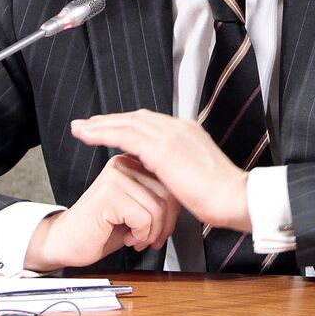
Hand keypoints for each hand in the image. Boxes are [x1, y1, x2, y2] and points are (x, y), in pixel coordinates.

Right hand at [24, 154, 178, 271]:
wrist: (66, 243)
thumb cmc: (102, 228)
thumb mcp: (137, 208)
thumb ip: (159, 197)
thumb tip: (185, 198)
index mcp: (133, 163)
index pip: (171, 182)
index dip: (173, 211)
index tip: (162, 227)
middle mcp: (124, 164)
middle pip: (168, 194)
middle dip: (166, 224)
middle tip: (151, 238)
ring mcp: (116, 177)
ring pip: (158, 207)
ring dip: (152, 232)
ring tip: (138, 239)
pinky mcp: (109, 194)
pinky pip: (144, 218)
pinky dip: (141, 235)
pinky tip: (128, 238)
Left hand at [70, 110, 250, 232]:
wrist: (233, 198)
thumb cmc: (221, 196)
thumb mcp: (197, 177)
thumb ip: (179, 170)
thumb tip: (165, 176)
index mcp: (189, 133)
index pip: (151, 123)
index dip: (127, 124)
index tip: (110, 129)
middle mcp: (180, 128)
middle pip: (136, 118)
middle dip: (110, 120)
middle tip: (88, 124)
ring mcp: (172, 135)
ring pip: (127, 122)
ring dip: (101, 124)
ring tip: (81, 128)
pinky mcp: (162, 148)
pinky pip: (125, 135)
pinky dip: (104, 133)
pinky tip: (89, 136)